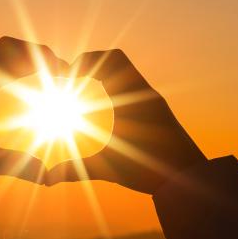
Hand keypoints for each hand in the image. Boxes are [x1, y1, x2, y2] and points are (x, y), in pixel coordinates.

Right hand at [44, 49, 205, 193]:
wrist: (192, 180)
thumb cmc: (152, 172)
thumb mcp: (109, 169)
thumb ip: (75, 170)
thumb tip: (46, 179)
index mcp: (133, 99)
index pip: (106, 61)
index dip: (82, 63)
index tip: (65, 77)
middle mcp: (146, 93)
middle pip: (115, 58)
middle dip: (91, 62)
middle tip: (72, 78)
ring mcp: (153, 99)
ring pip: (126, 70)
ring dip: (104, 72)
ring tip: (83, 87)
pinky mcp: (158, 109)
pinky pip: (133, 83)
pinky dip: (115, 84)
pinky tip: (104, 104)